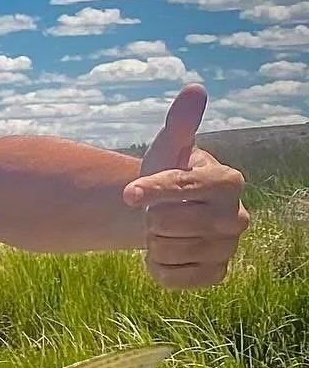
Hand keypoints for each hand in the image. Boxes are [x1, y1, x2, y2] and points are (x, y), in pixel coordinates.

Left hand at [123, 84, 249, 288]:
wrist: (167, 213)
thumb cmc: (168, 174)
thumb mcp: (168, 148)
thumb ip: (180, 123)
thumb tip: (194, 90)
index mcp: (228, 181)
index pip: (179, 188)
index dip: (148, 191)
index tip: (129, 194)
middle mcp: (238, 217)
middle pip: (165, 224)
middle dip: (150, 218)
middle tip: (159, 212)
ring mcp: (229, 248)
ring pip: (165, 251)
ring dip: (152, 242)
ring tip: (163, 230)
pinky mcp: (216, 274)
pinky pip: (171, 278)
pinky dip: (157, 267)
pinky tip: (165, 252)